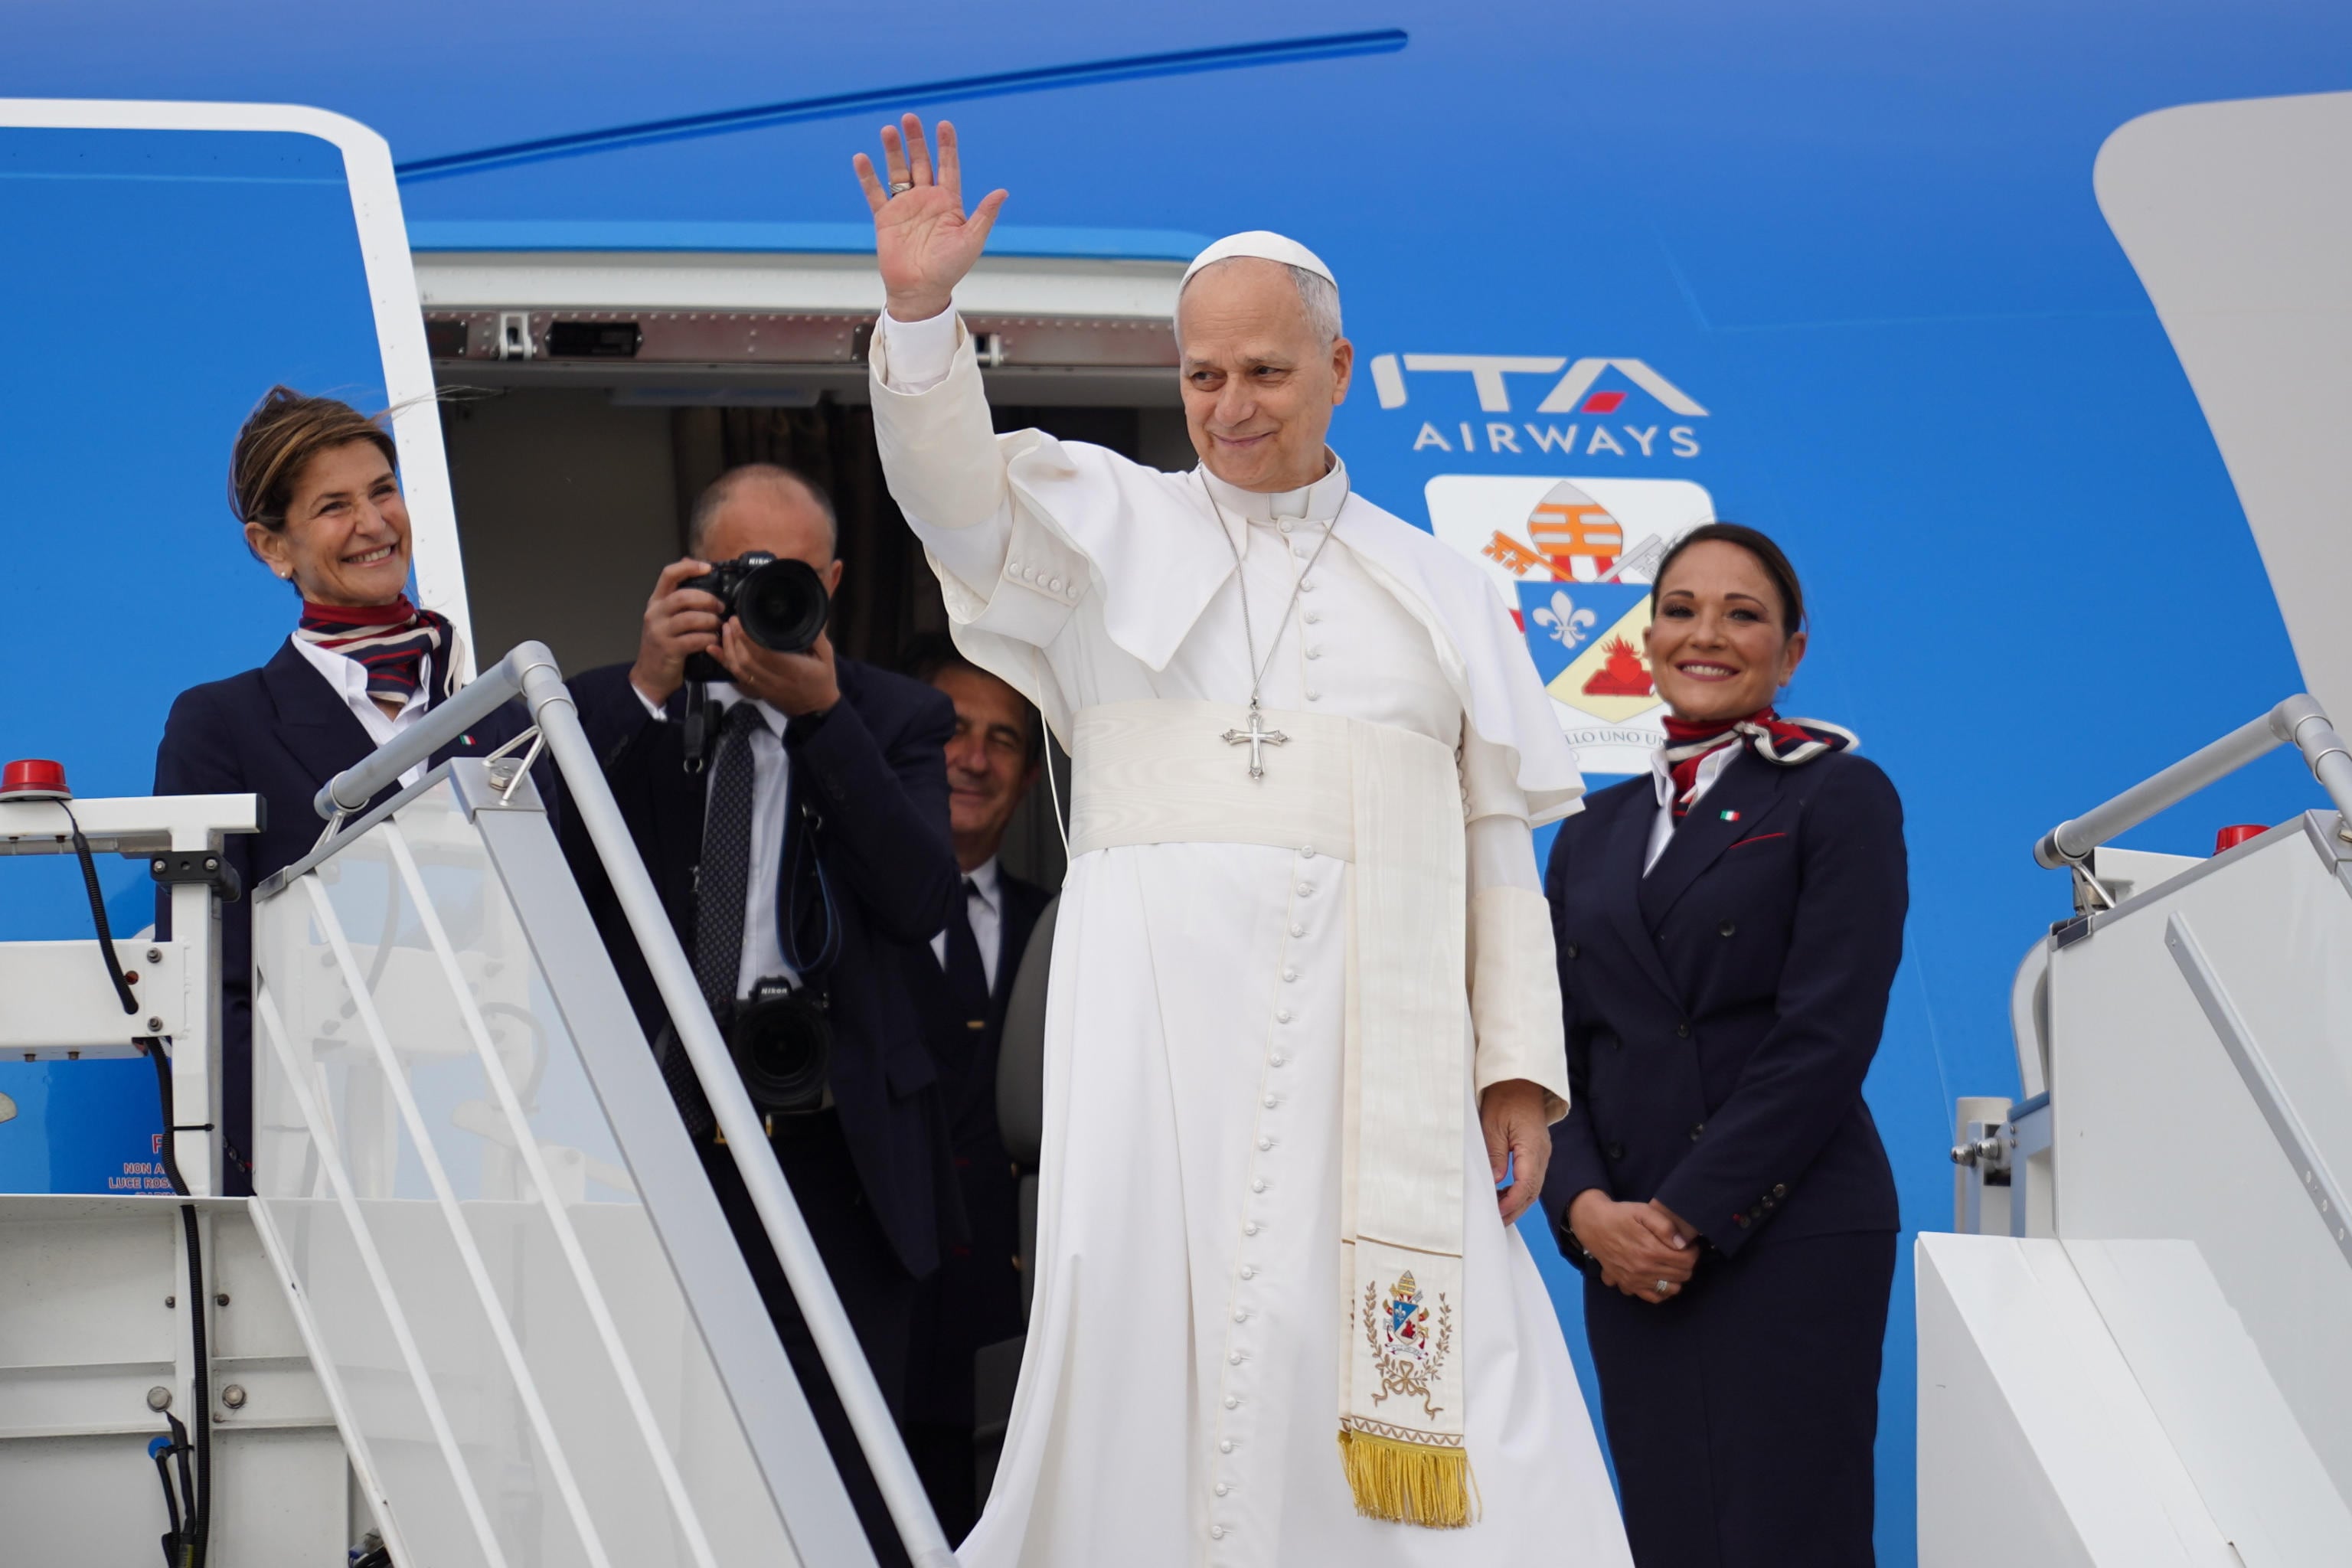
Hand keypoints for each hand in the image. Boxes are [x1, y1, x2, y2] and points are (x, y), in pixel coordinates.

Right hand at [629, 557, 722, 707]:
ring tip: (718, 626)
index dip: (689, 567)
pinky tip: (714, 640)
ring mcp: (660, 632)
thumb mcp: (667, 617)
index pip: (668, 575)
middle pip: (683, 596)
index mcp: (656, 602)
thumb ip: (678, 596)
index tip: (707, 567)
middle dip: (707, 599)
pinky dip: (709, 638)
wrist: (651, 675)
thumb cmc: (664, 643)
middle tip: (720, 607)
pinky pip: (695, 639)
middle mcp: (655, 614)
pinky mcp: (669, 649)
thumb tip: (691, 564)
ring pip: (690, 618)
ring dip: (710, 621)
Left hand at [716, 619, 839, 718]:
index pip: (765, 653)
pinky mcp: (756, 690)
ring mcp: (763, 687)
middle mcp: (776, 680)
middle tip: (732, 620)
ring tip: (725, 629)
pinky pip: (735, 676)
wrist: (816, 709)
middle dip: (735, 638)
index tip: (742, 619)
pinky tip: (713, 649)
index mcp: (794, 670)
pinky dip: (723, 661)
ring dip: (728, 647)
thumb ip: (815, 636)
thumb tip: (803, 614)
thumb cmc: (822, 680)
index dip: (749, 637)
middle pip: (747, 660)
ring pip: (738, 668)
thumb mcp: (826, 656)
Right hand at [852, 115, 1007, 322]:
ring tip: (888, 130)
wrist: (921, 290)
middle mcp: (926, 200)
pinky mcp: (885, 218)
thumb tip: (1002, 191)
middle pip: (921, 162)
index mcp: (948, 203)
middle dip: (916, 140)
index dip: (946, 146)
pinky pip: (875, 193)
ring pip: (898, 172)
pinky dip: (868, 176)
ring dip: (893, 151)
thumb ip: (984, 215)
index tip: (944, 124)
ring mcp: (905, 207)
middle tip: (910, 118)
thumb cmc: (949, 269)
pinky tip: (862, 158)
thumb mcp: (971, 240)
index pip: (948, 167)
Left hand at [1480, 1078, 1551, 1225]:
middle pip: (1532, 1191)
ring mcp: (1542, 1154)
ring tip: (1498, 1212)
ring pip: (1534, 1187)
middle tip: (1496, 1222)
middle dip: (1514, 1209)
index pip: (1525, 1184)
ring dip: (1517, 1202)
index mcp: (1532, 1147)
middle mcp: (1542, 1154)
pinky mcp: (1537, 1152)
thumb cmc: (1506, 1098)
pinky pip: (1532, 1178)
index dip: (1511, 1202)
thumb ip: (1495, 1154)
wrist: (1522, 1080)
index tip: (1496, 1212)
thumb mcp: (1492, 1124)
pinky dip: (1520, 1191)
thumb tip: (1496, 1181)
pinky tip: (1505, 1195)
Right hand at [1567, 1190, 1695, 1303]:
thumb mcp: (1643, 1211)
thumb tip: (1682, 1244)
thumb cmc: (1620, 1216)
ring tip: (1671, 1264)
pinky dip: (1661, 1291)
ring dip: (1676, 1278)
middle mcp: (1644, 1270)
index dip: (1694, 1252)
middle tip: (1682, 1252)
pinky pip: (1653, 1298)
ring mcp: (1635, 1280)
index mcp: (1651, 1251)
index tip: (1690, 1245)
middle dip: (1687, 1264)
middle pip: (1682, 1275)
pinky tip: (1660, 1278)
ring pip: (1671, 1289)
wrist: (1592, 1225)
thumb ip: (1665, 1226)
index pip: (1687, 1261)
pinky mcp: (1627, 1285)